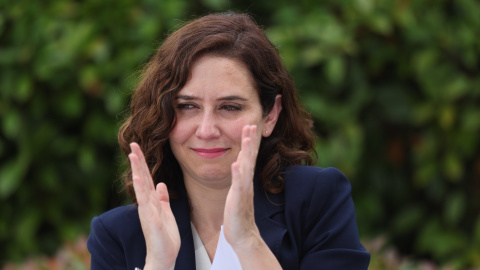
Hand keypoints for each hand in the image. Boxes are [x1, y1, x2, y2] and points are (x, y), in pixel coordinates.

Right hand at [129, 143, 179, 269]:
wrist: (164, 257)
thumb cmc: (165, 238)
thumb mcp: (166, 213)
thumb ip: (163, 199)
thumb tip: (162, 184)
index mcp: (152, 201)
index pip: (146, 178)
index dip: (143, 163)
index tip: (138, 148)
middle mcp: (147, 203)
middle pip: (142, 178)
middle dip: (138, 160)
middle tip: (133, 143)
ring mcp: (147, 211)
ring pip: (141, 186)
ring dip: (137, 170)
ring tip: (133, 154)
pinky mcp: (150, 218)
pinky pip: (144, 201)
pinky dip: (141, 188)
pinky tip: (138, 177)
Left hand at [223, 125, 260, 247]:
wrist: (243, 235)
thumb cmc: (238, 214)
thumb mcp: (238, 192)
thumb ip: (238, 178)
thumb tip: (237, 164)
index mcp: (244, 179)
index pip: (248, 157)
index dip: (249, 141)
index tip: (249, 126)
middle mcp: (246, 182)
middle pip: (250, 158)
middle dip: (250, 141)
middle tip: (251, 124)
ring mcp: (243, 190)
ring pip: (246, 168)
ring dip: (247, 153)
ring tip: (246, 138)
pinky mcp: (238, 200)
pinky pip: (239, 185)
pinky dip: (238, 174)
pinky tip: (236, 164)